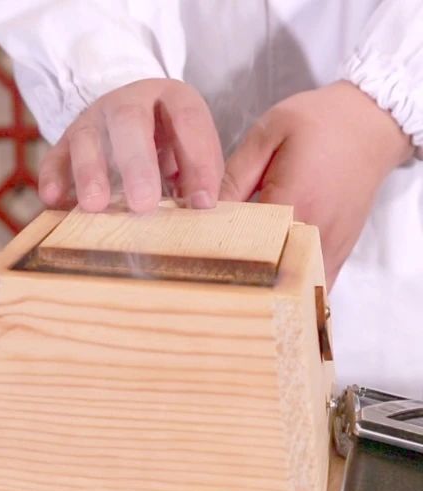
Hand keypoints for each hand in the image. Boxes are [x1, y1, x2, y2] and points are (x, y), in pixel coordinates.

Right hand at [38, 78, 223, 211]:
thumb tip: (202, 206)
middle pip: (130, 122)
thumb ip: (200, 174)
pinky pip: (56, 155)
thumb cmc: (168, 142)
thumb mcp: (191, 150)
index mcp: (171, 97)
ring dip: (90, 172)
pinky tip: (53, 199)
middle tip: (143, 204)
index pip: (187, 120)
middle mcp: (129, 102)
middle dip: (137, 165)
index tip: (202, 203)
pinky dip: (53, 177)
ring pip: (87, 137)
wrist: (127, 115)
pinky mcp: (67, 140)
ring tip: (95, 206)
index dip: (197, 161)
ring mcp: (94, 119)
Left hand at [219, 81, 413, 286]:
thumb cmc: (318, 123)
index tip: (197, 253)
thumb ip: (234, 176)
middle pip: (266, 274)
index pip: (244, 244)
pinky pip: (313, 286)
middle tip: (210, 272)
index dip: (216, 253)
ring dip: (263, 288)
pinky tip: (268, 285)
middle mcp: (314, 232)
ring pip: (290, 288)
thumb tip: (204, 210)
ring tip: (236, 279)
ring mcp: (330, 247)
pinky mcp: (339, 253)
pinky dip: (290, 290)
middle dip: (236, 277)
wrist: (370, 125)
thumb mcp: (267, 134)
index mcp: (293, 201)